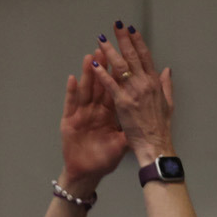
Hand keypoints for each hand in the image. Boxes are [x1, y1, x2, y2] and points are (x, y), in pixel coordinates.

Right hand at [59, 51, 127, 195]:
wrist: (89, 172)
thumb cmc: (105, 157)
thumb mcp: (125, 138)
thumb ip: (135, 120)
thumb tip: (147, 110)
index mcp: (110, 111)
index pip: (117, 85)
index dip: (121, 69)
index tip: (125, 52)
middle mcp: (95, 110)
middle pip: (100, 82)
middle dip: (103, 63)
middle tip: (105, 43)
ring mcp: (82, 115)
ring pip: (86, 90)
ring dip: (87, 72)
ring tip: (90, 55)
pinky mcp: (70, 124)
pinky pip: (71, 105)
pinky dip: (71, 92)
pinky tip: (72, 79)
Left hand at [90, 23, 174, 164]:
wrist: (156, 145)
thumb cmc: (159, 127)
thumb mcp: (167, 103)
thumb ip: (165, 85)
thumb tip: (166, 69)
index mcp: (154, 83)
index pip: (146, 57)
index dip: (138, 42)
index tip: (131, 29)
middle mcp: (145, 84)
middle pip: (133, 57)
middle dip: (124, 40)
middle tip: (116, 25)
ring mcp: (134, 93)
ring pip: (120, 67)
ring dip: (110, 52)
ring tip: (101, 39)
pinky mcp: (122, 104)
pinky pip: (110, 86)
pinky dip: (101, 74)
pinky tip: (93, 64)